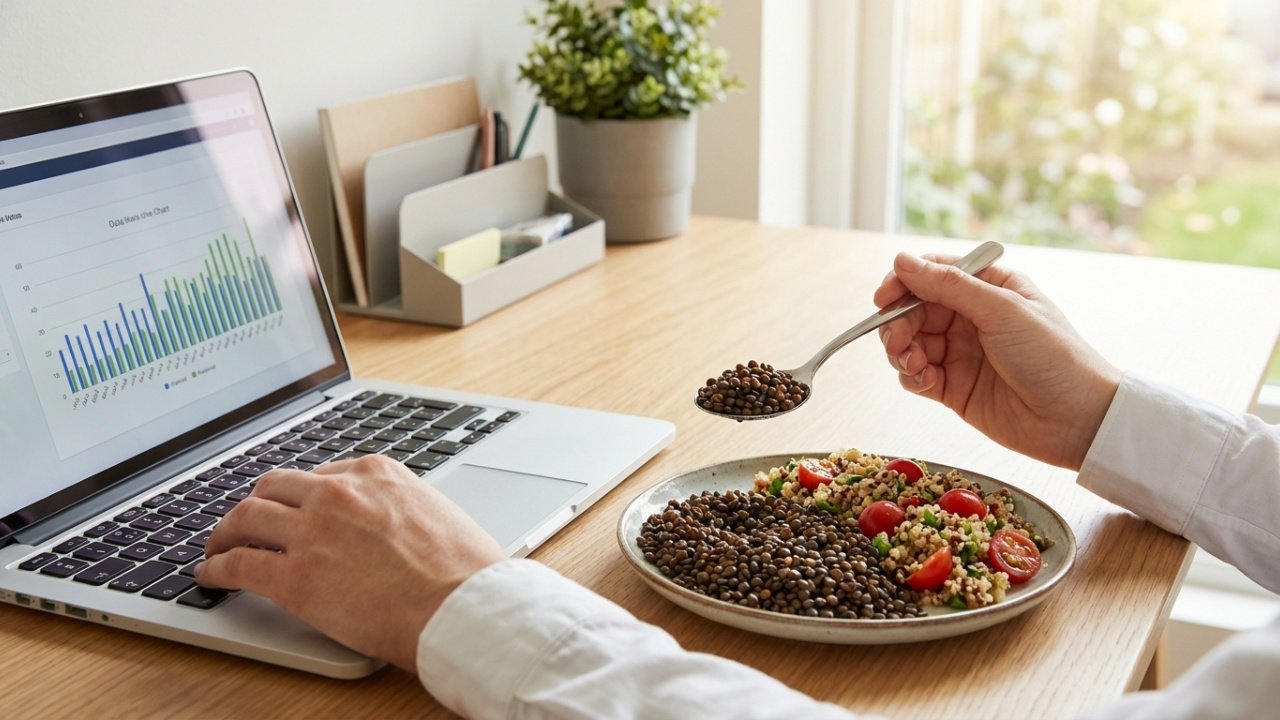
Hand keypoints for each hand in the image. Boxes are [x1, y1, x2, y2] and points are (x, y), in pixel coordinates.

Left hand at [196, 455, 503, 671]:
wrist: (462, 606)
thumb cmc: (463, 570)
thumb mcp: (435, 513)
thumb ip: (399, 509)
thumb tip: (387, 527)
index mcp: (375, 472)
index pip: (319, 473)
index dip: (299, 495)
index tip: (292, 509)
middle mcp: (338, 493)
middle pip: (274, 486)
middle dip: (255, 504)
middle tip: (246, 522)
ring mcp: (312, 533)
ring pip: (246, 517)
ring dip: (225, 532)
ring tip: (217, 547)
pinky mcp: (294, 578)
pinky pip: (238, 565)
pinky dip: (215, 569)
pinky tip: (210, 576)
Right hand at [875, 252, 1121, 469]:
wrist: (1078, 420)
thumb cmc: (1054, 357)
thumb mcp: (1002, 310)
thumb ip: (949, 285)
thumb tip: (902, 261)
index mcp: (989, 288)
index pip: (933, 274)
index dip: (903, 283)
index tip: (884, 299)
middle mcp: (971, 317)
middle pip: (914, 309)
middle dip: (898, 322)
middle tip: (897, 340)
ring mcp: (961, 353)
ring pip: (909, 342)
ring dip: (901, 350)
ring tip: (913, 363)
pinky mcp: (953, 387)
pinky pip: (916, 375)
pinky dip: (910, 375)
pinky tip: (924, 380)